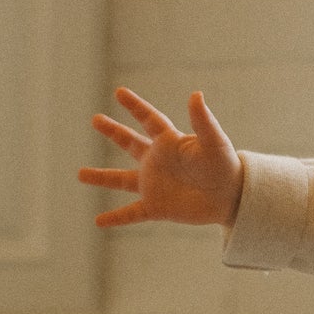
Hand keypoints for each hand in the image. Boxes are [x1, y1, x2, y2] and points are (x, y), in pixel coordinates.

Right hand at [78, 88, 243, 228]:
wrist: (233, 198)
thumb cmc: (226, 166)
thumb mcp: (214, 142)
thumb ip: (203, 120)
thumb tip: (196, 94)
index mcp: (170, 142)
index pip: (149, 119)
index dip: (135, 106)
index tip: (120, 92)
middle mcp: (158, 161)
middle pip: (130, 143)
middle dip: (114, 131)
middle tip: (95, 119)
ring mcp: (155, 184)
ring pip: (121, 179)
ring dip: (101, 177)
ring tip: (80, 174)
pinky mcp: (157, 207)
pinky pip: (131, 213)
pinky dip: (115, 217)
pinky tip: (98, 222)